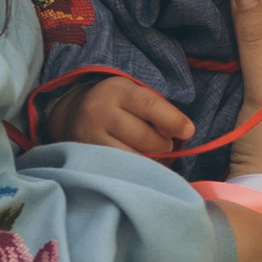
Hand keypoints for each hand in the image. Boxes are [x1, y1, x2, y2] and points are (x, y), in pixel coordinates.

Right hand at [41, 73, 193, 161]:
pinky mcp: (87, 159)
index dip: (173, 120)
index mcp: (118, 91)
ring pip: (134, 157)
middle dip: (162, 143)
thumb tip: (183, 133)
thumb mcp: (134, 95)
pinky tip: (135, 163)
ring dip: (150, 159)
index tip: (188, 131)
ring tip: (147, 151)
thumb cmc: (117, 105)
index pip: (150, 105)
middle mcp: (101, 112)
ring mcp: (91, 138)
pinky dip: (135, 170)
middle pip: (144, 137)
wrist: (72, 114)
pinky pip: (121, 170)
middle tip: (163, 143)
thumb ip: (158, 109)